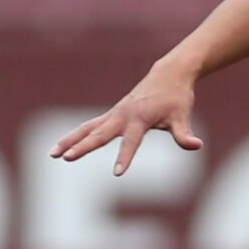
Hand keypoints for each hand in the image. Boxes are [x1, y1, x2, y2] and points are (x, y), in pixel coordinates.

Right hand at [50, 64, 202, 174]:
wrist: (168, 74)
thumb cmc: (177, 97)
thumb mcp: (183, 116)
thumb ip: (184, 134)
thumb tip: (196, 145)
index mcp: (140, 118)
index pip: (131, 142)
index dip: (125, 157)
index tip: (117, 173)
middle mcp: (122, 115)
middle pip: (100, 134)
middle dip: (83, 147)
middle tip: (67, 157)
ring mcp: (114, 114)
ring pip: (88, 129)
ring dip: (70, 140)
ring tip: (52, 154)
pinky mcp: (111, 114)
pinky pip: (90, 126)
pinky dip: (75, 134)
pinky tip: (62, 146)